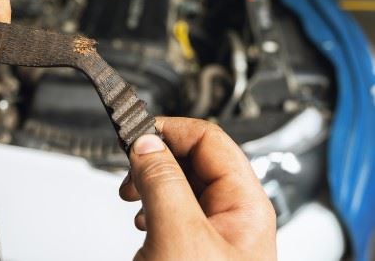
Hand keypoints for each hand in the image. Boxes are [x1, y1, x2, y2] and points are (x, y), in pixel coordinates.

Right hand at [119, 117, 275, 260]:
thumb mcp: (179, 236)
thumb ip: (163, 184)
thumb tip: (147, 144)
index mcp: (245, 205)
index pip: (210, 139)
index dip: (172, 130)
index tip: (137, 133)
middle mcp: (233, 216)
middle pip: (195, 159)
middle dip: (158, 157)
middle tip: (131, 168)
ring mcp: (213, 233)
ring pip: (181, 184)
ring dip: (151, 181)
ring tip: (132, 195)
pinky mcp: (192, 247)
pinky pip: (173, 210)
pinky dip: (151, 205)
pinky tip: (142, 218)